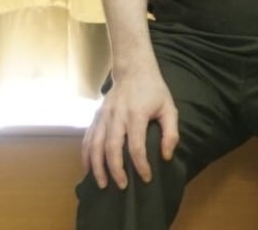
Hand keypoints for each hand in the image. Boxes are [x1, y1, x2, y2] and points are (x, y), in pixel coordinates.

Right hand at [81, 67, 178, 189]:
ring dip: (97, 167)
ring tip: (102, 184)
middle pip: (112, 149)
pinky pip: (88, 139)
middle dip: (116, 170)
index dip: (141, 165)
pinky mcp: (96, 117)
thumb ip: (171, 132)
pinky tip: (89, 169)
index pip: (136, 146)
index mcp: (136, 115)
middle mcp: (117, 117)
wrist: (133, 70)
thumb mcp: (169, 107)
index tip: (146, 177)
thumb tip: (166, 156)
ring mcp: (103, 117)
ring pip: (95, 146)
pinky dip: (86, 156)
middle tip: (122, 186)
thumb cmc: (154, 90)